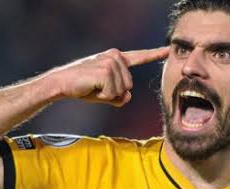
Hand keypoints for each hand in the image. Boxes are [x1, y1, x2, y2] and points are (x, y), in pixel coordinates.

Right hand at [49, 46, 168, 106]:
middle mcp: (115, 56)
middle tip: (96, 88)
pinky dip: (102, 97)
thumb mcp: (105, 93)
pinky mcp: (106, 71)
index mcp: (116, 58)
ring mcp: (111, 62)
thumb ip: (120, 96)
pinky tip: (91, 87)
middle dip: (114, 94)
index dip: (155, 54)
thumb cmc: (83, 87)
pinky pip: (113, 94)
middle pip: (129, 86)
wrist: (61, 84)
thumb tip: (128, 97)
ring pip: (122, 91)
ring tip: (93, 86)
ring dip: (107, 95)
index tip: (169, 50)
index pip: (139, 56)